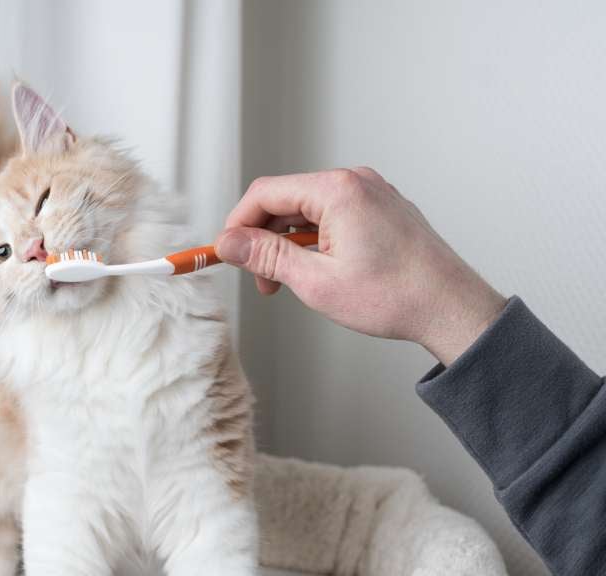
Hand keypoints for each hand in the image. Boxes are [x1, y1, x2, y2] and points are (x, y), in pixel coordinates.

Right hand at [216, 168, 506, 365]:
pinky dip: (314, 240)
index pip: (265, 193)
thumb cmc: (396, 296)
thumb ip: (266, 256)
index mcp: (337, 191)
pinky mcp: (381, 208)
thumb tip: (229, 243)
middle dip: (264, 238)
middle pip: (285, 199)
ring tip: (292, 282)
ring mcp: (372, 193)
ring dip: (289, 243)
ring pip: (307, 209)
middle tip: (262, 279)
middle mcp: (355, 182)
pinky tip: (319, 271)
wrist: (452, 308)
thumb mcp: (316, 282)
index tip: (226, 253)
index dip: (238, 224)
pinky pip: (332, 214)